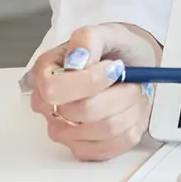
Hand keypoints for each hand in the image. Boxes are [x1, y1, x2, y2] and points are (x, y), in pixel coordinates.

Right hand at [29, 23, 161, 161]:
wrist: (134, 67)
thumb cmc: (115, 51)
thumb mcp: (106, 33)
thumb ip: (88, 40)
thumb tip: (76, 60)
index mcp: (45, 73)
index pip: (55, 89)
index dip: (90, 80)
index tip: (114, 67)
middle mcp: (49, 106)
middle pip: (83, 112)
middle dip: (118, 93)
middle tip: (130, 78)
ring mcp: (65, 131)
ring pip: (104, 129)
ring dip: (130, 107)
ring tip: (131, 92)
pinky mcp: (85, 148)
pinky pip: (114, 146)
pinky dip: (132, 125)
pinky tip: (130, 110)